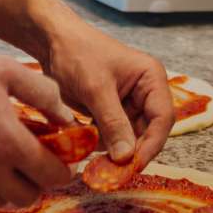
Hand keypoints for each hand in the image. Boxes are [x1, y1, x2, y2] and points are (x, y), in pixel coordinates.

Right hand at [0, 45, 74, 208]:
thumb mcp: (5, 70)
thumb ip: (43, 94)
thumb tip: (66, 117)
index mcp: (8, 142)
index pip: (51, 177)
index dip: (62, 170)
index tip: (61, 159)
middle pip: (28, 197)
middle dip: (37, 182)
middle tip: (34, 160)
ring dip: (10, 186)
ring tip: (6, 158)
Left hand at [41, 25, 172, 166]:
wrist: (50, 39)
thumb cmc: (76, 52)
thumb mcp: (95, 88)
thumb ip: (113, 122)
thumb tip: (126, 157)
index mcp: (151, 78)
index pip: (162, 118)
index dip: (151, 145)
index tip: (133, 166)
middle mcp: (145, 92)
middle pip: (148, 132)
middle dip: (131, 152)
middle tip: (112, 173)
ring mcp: (127, 103)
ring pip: (129, 137)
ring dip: (115, 151)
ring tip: (98, 164)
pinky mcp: (109, 111)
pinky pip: (112, 135)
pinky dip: (102, 145)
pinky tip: (88, 148)